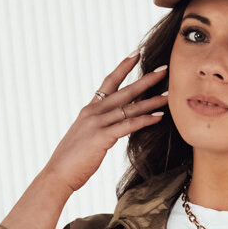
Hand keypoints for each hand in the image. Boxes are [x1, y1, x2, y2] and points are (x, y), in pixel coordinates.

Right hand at [44, 52, 168, 193]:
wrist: (58, 174)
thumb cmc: (72, 160)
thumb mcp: (85, 137)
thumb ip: (99, 127)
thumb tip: (112, 127)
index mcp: (89, 109)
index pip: (108, 82)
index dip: (123, 67)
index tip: (136, 54)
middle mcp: (93, 111)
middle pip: (125, 91)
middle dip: (146, 79)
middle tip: (165, 69)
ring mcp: (97, 123)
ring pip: (130, 108)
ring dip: (152, 101)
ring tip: (169, 94)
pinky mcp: (101, 137)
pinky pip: (128, 125)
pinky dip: (145, 120)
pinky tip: (159, 117)